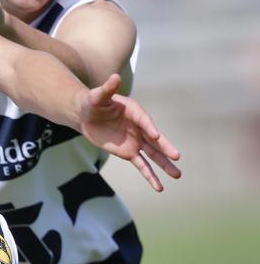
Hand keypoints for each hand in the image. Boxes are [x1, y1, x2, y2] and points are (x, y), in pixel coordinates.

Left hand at [79, 74, 181, 190]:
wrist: (86, 115)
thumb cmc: (93, 102)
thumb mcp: (98, 96)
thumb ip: (107, 89)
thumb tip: (114, 77)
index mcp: (135, 111)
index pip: (144, 121)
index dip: (150, 128)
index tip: (156, 136)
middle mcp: (140, 127)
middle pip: (155, 140)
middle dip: (165, 148)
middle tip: (177, 156)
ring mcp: (136, 141)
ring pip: (152, 155)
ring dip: (163, 165)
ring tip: (178, 175)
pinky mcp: (128, 152)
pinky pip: (141, 165)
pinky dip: (149, 175)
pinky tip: (158, 187)